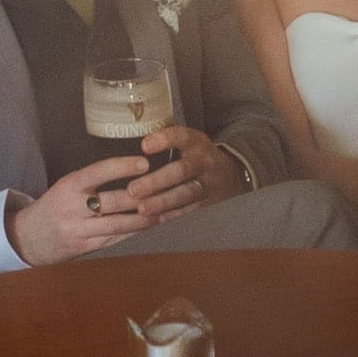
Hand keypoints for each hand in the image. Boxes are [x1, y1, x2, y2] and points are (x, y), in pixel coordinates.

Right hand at [9, 155, 155, 265]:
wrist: (27, 237)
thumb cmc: (56, 205)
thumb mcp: (67, 185)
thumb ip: (95, 179)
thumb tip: (135, 167)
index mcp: (69, 185)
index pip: (98, 172)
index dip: (122, 167)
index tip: (145, 163)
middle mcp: (73, 207)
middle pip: (115, 201)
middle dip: (145, 196)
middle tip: (169, 187)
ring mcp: (79, 230)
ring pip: (120, 223)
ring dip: (148, 217)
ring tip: (169, 208)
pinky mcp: (86, 247)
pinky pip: (116, 238)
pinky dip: (137, 231)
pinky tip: (154, 224)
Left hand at [127, 125, 246, 220]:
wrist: (231, 175)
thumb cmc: (196, 157)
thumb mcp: (187, 143)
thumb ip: (164, 143)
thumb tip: (125, 145)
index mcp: (196, 142)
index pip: (181, 136)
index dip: (163, 140)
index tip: (144, 145)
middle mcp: (205, 161)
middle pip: (181, 170)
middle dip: (156, 181)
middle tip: (133, 189)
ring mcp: (210, 183)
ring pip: (186, 193)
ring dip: (163, 201)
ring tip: (142, 209)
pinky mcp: (211, 201)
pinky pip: (192, 209)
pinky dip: (175, 215)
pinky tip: (159, 220)